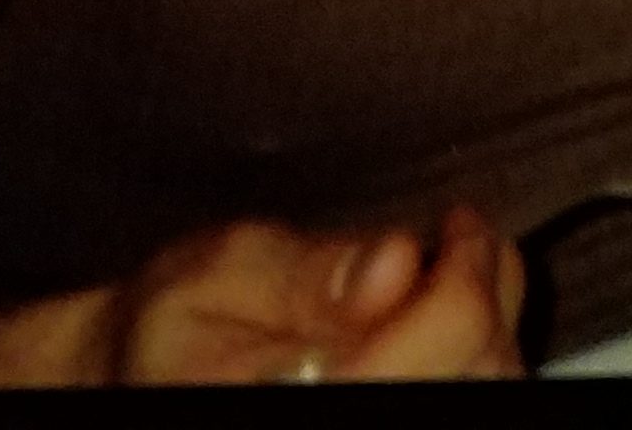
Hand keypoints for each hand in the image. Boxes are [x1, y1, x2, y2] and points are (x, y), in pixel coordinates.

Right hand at [95, 212, 523, 384]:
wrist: (142, 376)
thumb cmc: (178, 327)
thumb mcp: (219, 272)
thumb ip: (307, 271)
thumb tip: (394, 263)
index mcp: (298, 391)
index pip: (447, 334)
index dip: (467, 266)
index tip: (456, 223)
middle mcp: (347, 420)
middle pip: (481, 366)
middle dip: (487, 290)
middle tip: (463, 238)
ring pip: (486, 390)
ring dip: (488, 326)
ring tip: (454, 275)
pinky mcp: (380, 428)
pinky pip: (464, 401)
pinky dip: (471, 358)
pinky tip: (442, 324)